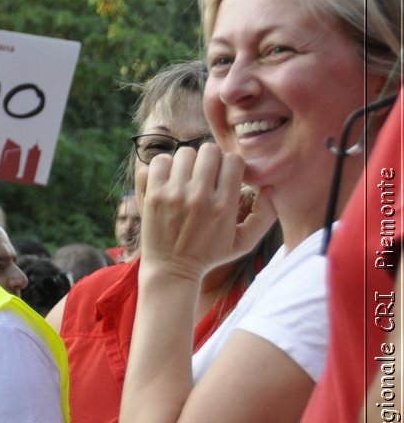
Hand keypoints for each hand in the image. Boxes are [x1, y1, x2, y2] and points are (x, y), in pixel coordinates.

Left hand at [139, 144, 273, 281]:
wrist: (171, 271)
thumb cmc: (209, 255)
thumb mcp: (244, 242)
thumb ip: (264, 216)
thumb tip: (270, 188)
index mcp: (223, 205)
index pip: (233, 160)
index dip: (230, 164)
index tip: (224, 176)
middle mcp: (199, 197)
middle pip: (209, 151)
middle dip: (210, 159)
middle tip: (205, 174)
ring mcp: (173, 195)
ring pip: (184, 153)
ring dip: (187, 162)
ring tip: (186, 177)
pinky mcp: (153, 196)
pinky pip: (157, 162)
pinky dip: (163, 166)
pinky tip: (168, 179)